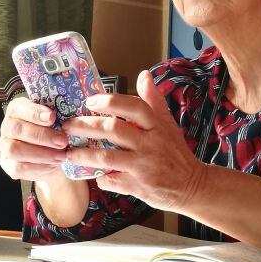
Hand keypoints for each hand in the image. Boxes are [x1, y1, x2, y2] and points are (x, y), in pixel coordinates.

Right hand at [0, 98, 68, 181]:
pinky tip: (52, 165)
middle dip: (42, 136)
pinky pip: (18, 168)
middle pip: (17, 130)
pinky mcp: (8, 165)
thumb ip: (57, 115)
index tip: (52, 117)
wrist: (53, 155)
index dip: (34, 112)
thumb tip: (66, 119)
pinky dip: (38, 167)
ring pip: (15, 150)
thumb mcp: (56, 120)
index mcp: (16, 110)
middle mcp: (7, 127)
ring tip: (61, 156)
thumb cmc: (54, 132)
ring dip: (41, 154)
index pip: (18, 108)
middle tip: (63, 141)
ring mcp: (5, 146)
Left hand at [61, 70, 207, 210]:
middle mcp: (150, 143)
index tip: (89, 101)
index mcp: (157, 126)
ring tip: (69, 152)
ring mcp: (144, 166)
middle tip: (67, 126)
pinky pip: (111, 180)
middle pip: (113, 129)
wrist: (193, 186)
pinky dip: (99, 177)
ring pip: (106, 156)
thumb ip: (153, 101)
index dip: (110, 102)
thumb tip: (144, 75)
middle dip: (86, 126)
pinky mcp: (139, 186)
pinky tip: (93, 174)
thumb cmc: (176, 154)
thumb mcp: (168, 125)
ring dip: (83, 154)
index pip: (134, 107)